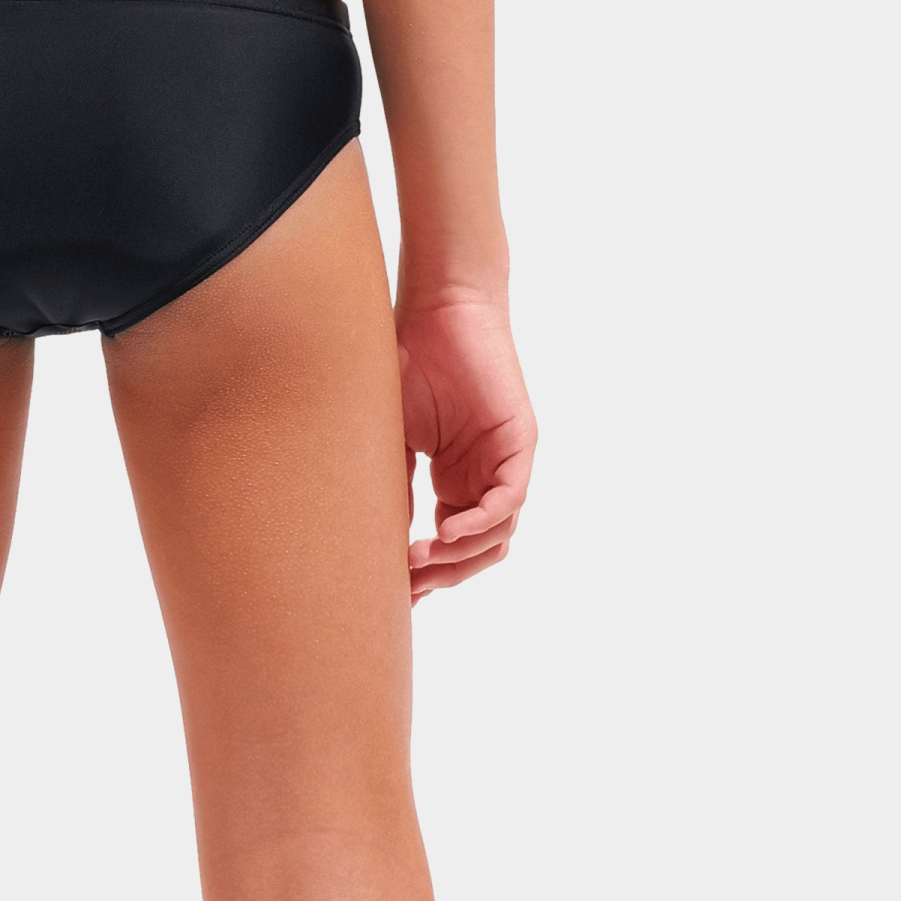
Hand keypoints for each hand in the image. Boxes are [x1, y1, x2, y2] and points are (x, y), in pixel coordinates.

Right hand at [398, 295, 534, 601]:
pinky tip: (444, 532)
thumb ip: (395, 483)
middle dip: (442, 574)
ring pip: (495, 535)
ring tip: (420, 561)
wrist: (439, 308)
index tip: (393, 592)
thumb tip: (380, 541)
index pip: (448, 544)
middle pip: (475, 551)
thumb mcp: (393, 433)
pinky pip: (507, 502)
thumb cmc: (411, 358)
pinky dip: (479, 524)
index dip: (425, 573)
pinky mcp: (519, 446)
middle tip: (408, 587)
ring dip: (459, 557)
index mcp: (455, 479)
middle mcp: (483, 477)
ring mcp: (504, 463)